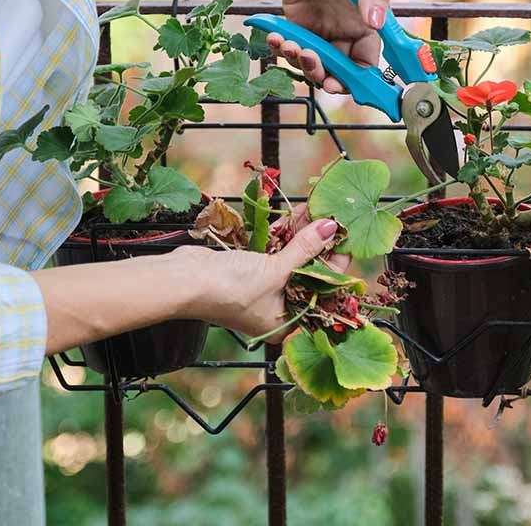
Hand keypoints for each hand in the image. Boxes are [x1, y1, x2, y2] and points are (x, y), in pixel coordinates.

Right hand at [173, 217, 348, 341]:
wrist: (182, 280)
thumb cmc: (230, 288)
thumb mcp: (275, 271)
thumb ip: (304, 249)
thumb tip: (331, 227)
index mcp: (285, 321)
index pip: (322, 292)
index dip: (335, 264)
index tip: (348, 238)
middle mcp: (276, 307)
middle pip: (308, 272)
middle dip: (321, 245)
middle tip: (336, 218)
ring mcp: (261, 287)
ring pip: (291, 258)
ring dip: (303, 234)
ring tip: (319, 210)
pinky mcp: (248, 268)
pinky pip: (274, 250)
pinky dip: (284, 234)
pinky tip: (297, 214)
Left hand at [270, 0, 387, 93]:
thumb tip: (377, 22)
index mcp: (366, 20)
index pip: (368, 59)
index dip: (360, 76)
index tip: (345, 80)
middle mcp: (345, 29)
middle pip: (340, 70)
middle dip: (328, 77)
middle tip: (316, 69)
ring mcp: (319, 27)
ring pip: (314, 63)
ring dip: (302, 64)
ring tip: (292, 47)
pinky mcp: (295, 22)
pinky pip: (290, 46)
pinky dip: (282, 49)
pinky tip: (277, 40)